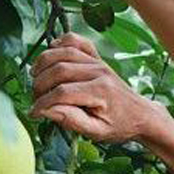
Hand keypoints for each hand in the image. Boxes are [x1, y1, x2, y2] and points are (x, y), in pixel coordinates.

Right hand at [30, 33, 163, 142]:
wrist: (140, 114)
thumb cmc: (119, 126)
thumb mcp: (96, 132)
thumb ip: (71, 120)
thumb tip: (45, 110)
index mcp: (100, 91)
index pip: (62, 93)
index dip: (43, 103)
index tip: (34, 113)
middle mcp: (98, 71)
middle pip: (59, 70)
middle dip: (40, 85)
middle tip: (35, 99)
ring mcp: (98, 62)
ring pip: (64, 53)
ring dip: (43, 63)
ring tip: (35, 79)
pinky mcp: (97, 58)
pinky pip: (77, 41)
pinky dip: (61, 42)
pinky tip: (51, 52)